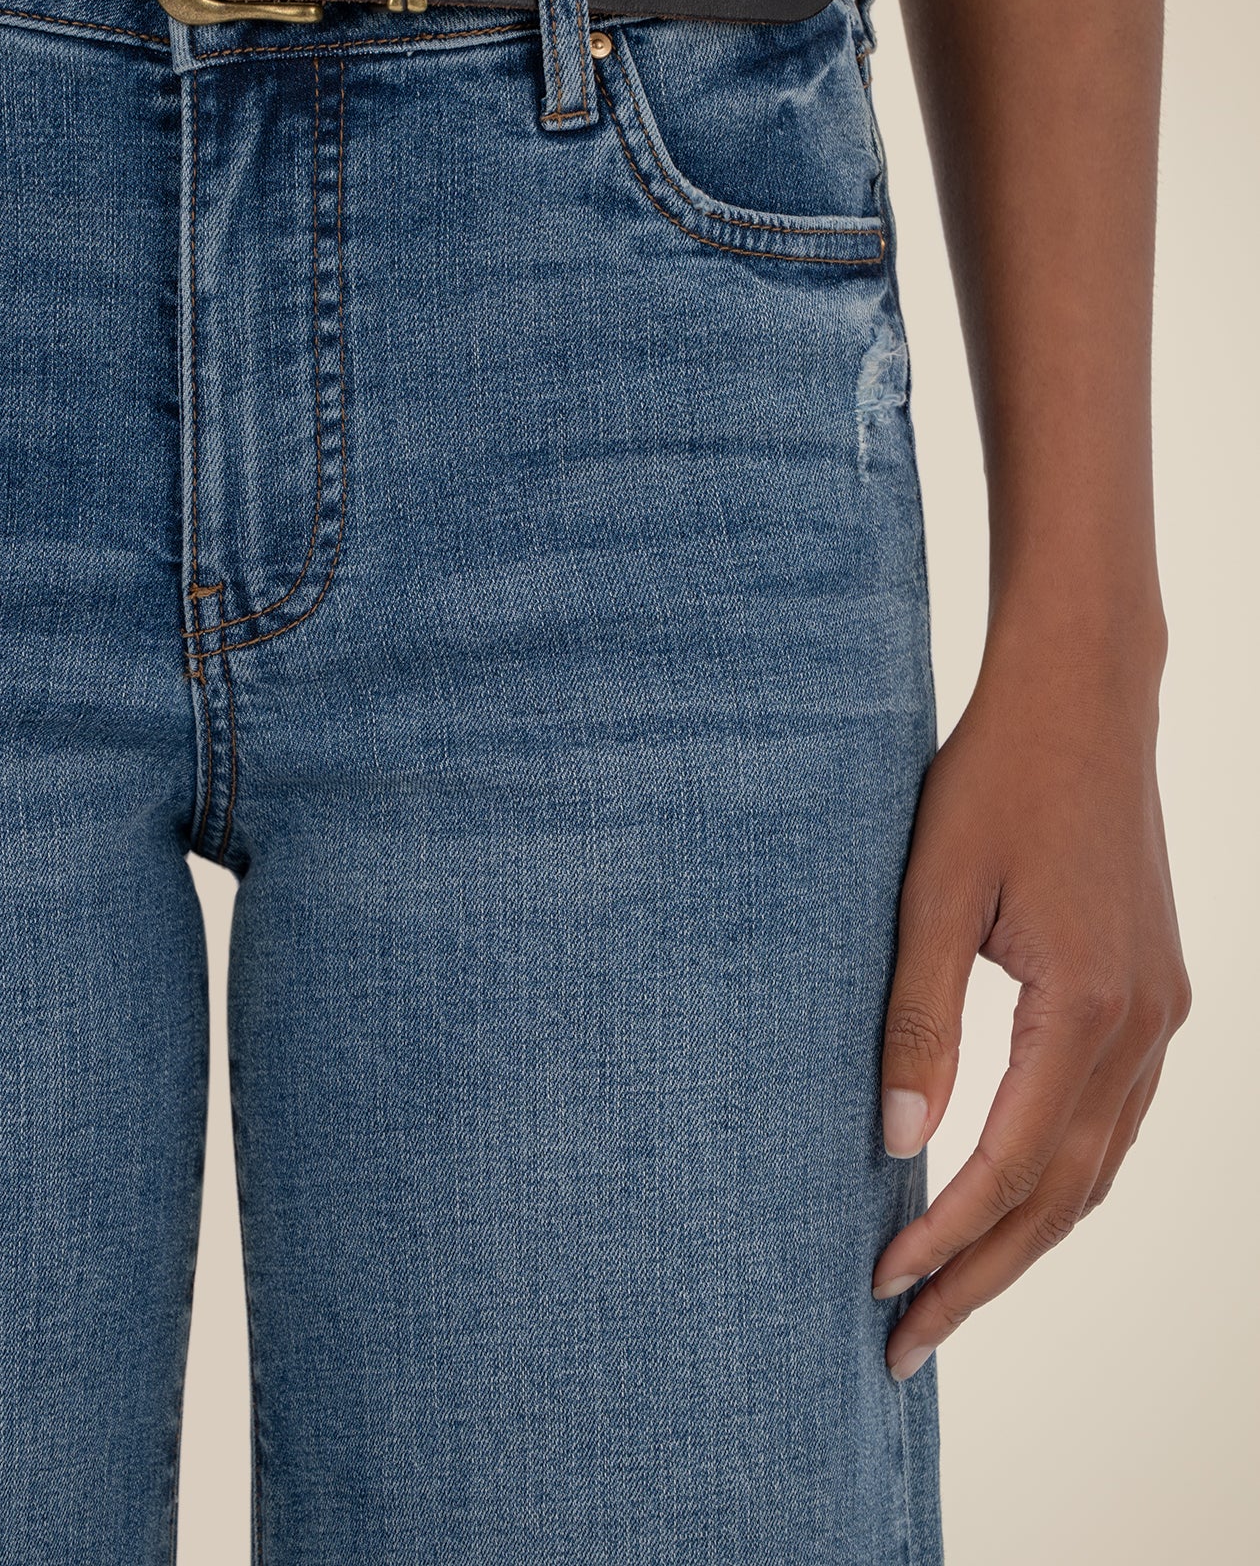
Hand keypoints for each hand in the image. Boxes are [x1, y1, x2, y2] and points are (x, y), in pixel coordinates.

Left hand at [872, 626, 1189, 1380]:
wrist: (1081, 700)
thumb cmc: (994, 780)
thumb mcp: (931, 895)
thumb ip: (916, 1023)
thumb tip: (895, 1144)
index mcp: (1087, 1008)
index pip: (1010, 1168)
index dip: (945, 1238)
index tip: (879, 1287)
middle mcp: (1144, 1027)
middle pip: (1064, 1194)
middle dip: (985, 1275)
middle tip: (909, 1341)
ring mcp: (1162, 1013)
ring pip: (1097, 1167)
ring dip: (1026, 1238)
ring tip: (953, 1291)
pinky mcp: (1155, 992)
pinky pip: (1114, 1118)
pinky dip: (1061, 1176)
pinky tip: (1012, 1199)